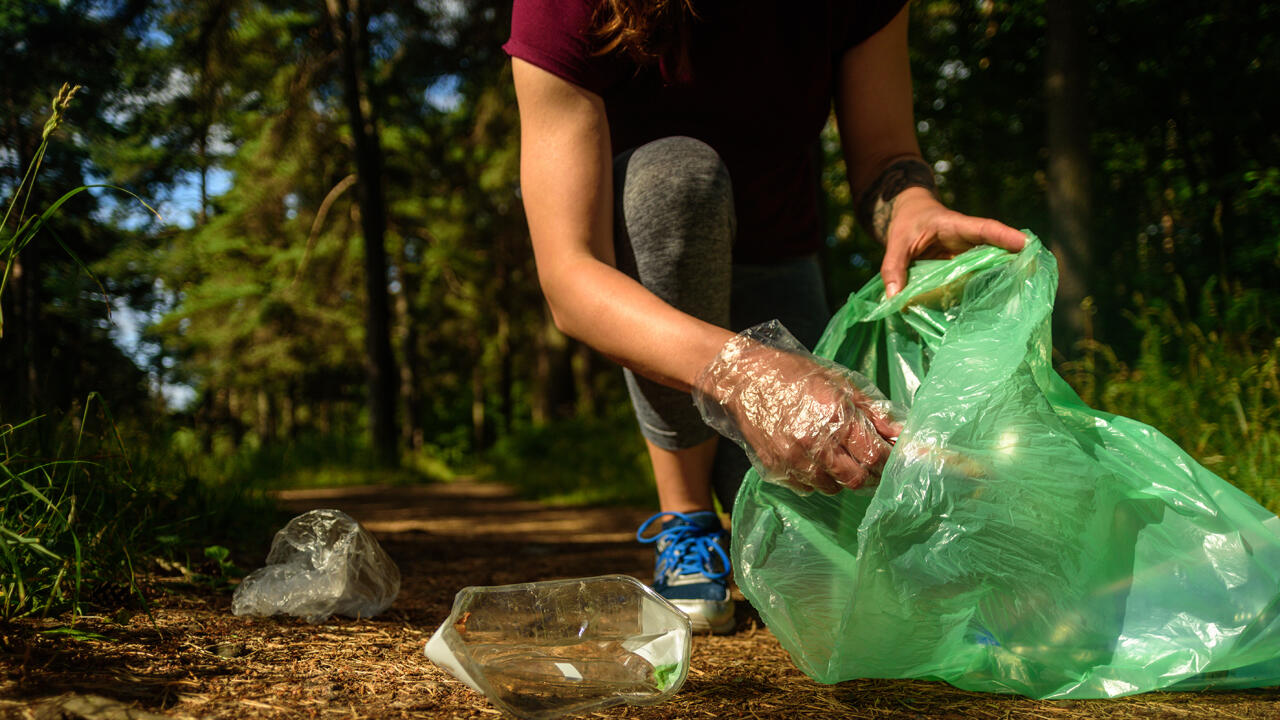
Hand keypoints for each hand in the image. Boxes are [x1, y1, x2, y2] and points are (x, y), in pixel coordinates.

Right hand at [693, 321, 901, 494]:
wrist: (743, 379)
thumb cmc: (794, 375)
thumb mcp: (839, 384)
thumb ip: (872, 412)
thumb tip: (900, 434)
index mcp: (835, 417)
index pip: (874, 456)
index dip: (887, 461)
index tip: (889, 457)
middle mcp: (814, 443)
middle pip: (856, 479)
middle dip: (868, 475)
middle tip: (867, 463)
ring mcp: (792, 460)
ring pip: (832, 488)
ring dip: (840, 477)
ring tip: (836, 457)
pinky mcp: (776, 469)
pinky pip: (807, 488)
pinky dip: (816, 479)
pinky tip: (811, 459)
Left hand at [879, 187, 1025, 296]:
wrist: (911, 217)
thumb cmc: (907, 224)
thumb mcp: (895, 243)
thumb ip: (894, 268)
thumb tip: (893, 298)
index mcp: (956, 226)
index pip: (984, 228)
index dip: (1004, 236)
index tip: (1025, 243)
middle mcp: (969, 240)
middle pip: (997, 247)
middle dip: (1017, 258)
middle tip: (1036, 272)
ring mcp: (970, 254)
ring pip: (992, 263)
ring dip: (1006, 275)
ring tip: (1024, 291)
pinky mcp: (966, 267)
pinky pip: (979, 276)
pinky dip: (987, 287)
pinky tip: (995, 304)